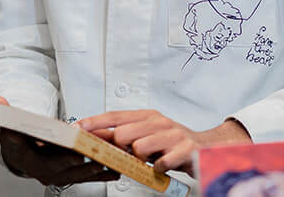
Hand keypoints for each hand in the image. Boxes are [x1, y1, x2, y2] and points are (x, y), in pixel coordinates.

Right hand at [0, 96, 120, 186]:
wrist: (18, 152)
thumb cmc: (14, 135)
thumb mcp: (3, 121)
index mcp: (28, 160)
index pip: (47, 160)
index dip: (62, 155)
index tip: (78, 149)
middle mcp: (44, 173)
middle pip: (70, 168)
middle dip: (89, 160)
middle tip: (106, 151)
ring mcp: (58, 176)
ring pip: (82, 173)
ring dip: (101, 166)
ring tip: (118, 157)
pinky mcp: (70, 176)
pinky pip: (89, 176)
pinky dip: (104, 173)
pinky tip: (119, 169)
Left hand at [79, 109, 250, 174]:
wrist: (206, 148)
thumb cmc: (171, 143)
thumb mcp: (147, 135)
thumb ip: (124, 135)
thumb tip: (95, 136)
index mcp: (147, 115)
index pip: (115, 116)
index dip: (94, 122)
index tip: (77, 128)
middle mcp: (159, 121)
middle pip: (123, 133)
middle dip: (120, 148)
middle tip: (128, 155)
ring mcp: (172, 134)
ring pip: (139, 148)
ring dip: (140, 160)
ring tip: (150, 160)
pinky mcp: (184, 149)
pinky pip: (160, 163)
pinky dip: (158, 169)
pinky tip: (163, 166)